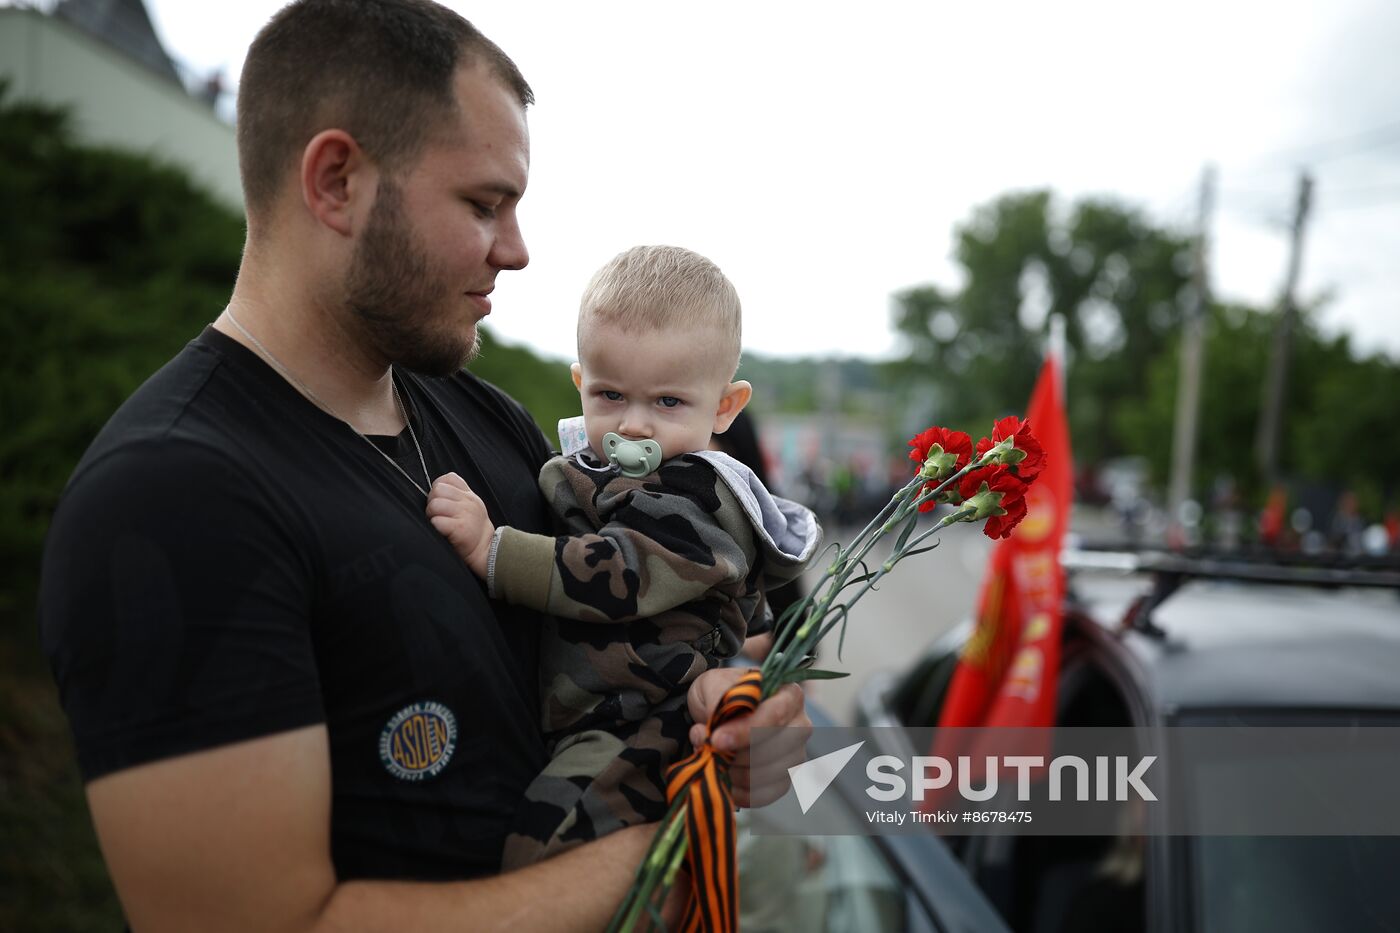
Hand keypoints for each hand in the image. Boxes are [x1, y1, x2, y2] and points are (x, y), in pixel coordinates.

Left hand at [426, 472, 494, 577]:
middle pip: (438, 490)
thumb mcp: (472, 506)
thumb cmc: (474, 530)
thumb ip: (458, 495)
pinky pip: (437, 521)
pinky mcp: (459, 528)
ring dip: (431, 515)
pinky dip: (435, 527)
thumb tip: (436, 490)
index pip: (448, 478)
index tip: (441, 500)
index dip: (438, 488)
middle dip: (432, 502)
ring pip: (435, 505)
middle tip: (437, 515)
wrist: (487, 550)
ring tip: (438, 523)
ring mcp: (464, 514)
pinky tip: (442, 532)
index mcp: (469, 495)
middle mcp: (468, 502)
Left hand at [686, 667, 810, 807]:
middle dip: (738, 754)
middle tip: (713, 748)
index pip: (776, 715)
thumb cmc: (721, 694)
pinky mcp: (785, 781)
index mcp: (788, 694)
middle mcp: (800, 725)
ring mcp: (796, 755)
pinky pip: (764, 795)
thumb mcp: (713, 684)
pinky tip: (725, 777)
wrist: (720, 714)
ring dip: (735, 772)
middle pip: (776, 749)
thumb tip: (712, 734)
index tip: (717, 740)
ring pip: (769, 775)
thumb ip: (715, 700)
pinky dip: (739, 791)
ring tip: (717, 758)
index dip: (746, 731)